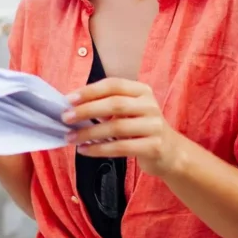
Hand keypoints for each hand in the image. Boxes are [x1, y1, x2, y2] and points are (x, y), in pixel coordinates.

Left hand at [62, 79, 187, 178]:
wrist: (171, 152)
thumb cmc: (142, 129)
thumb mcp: (131, 111)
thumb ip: (108, 105)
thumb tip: (73, 106)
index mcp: (142, 91)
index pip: (114, 85)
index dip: (89, 91)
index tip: (68, 99)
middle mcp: (150, 106)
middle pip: (115, 104)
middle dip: (86, 110)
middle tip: (66, 118)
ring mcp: (154, 126)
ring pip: (116, 127)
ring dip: (89, 133)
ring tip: (71, 137)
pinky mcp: (154, 146)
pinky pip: (121, 147)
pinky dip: (99, 149)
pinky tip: (84, 150)